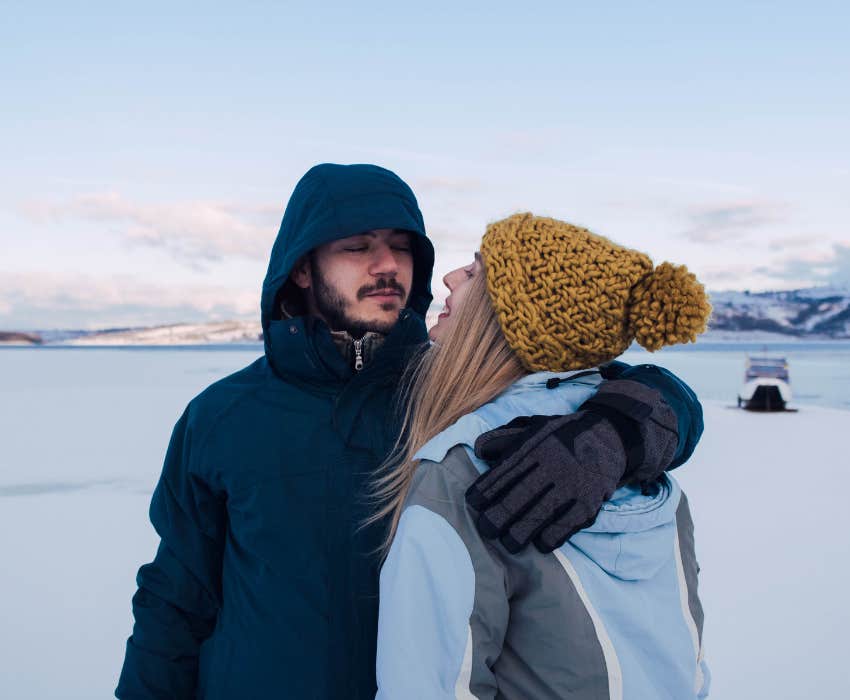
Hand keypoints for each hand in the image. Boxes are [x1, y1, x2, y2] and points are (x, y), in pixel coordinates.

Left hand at [466, 380, 678, 552]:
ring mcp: (568, 488)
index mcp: (530, 450)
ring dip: (517, 536)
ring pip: (534, 521)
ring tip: (510, 542)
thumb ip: (503, 438)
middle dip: (495, 521)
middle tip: (487, 529)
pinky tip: (539, 543)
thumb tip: (478, 451)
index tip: (473, 505)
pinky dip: (547, 540)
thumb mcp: (531, 428)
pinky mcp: (586, 505)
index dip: (482, 495)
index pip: (499, 477)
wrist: (608, 437)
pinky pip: (562, 530)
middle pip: (513, 502)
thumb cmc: (561, 436)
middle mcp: (547, 469)